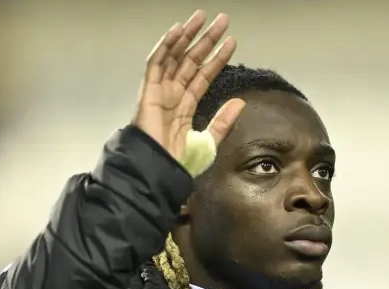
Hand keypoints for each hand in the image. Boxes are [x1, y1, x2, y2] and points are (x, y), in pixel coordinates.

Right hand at [134, 10, 245, 162]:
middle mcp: (173, 94)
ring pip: (175, 56)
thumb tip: (240, 102)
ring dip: (188, 36)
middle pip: (191, 60)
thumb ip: (223, 122)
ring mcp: (160, 91)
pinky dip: (166, 46)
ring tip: (202, 18)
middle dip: (206, 40)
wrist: (158, 171)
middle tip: (221, 21)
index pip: (204, 75)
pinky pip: (156, 63)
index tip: (231, 43)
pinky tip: (179, 31)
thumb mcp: (209, 142)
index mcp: (185, 106)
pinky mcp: (149, 91)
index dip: (217, 58)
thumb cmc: (177, 163)